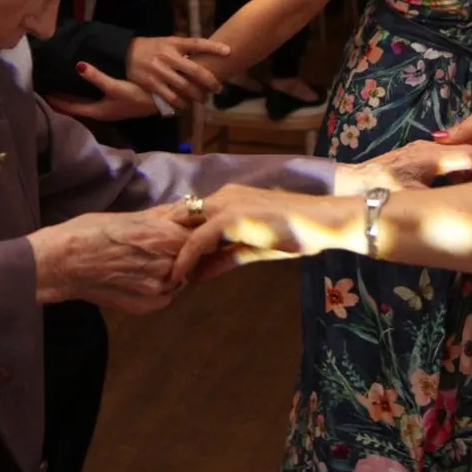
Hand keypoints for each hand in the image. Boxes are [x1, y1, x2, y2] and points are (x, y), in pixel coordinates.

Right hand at [28, 205, 199, 311]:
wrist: (62, 263)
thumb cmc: (90, 231)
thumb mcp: (129, 216)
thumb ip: (162, 216)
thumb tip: (185, 209)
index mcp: (163, 237)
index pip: (197, 235)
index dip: (191, 232)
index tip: (183, 231)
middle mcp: (165, 265)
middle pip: (190, 257)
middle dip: (181, 251)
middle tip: (161, 245)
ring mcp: (156, 290)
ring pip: (179, 277)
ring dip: (171, 269)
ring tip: (146, 261)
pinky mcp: (146, 307)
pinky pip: (165, 296)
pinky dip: (159, 287)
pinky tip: (140, 277)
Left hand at [45, 61, 162, 121]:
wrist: (162, 103)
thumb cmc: (138, 97)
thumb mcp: (116, 86)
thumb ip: (97, 77)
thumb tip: (78, 65)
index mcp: (97, 111)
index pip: (69, 107)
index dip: (55, 100)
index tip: (42, 90)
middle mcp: (100, 113)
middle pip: (74, 107)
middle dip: (60, 98)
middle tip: (48, 85)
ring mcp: (107, 110)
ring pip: (82, 104)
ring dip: (71, 97)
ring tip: (60, 85)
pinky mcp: (114, 105)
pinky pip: (90, 101)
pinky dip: (82, 95)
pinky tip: (81, 86)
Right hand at [126, 36, 228, 106]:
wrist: (124, 54)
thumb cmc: (152, 48)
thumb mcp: (167, 42)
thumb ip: (184, 48)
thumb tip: (207, 53)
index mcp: (174, 43)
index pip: (197, 44)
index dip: (213, 47)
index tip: (228, 51)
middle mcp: (168, 56)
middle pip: (194, 70)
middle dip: (209, 81)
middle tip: (218, 89)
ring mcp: (159, 71)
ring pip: (184, 87)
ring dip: (196, 96)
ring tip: (203, 100)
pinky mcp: (151, 84)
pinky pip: (170, 97)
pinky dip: (180, 103)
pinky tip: (185, 106)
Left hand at [172, 184, 351, 284]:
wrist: (323, 223)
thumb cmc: (296, 233)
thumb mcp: (253, 248)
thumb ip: (225, 257)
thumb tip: (198, 274)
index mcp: (229, 198)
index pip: (191, 213)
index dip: (173, 234)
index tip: (159, 255)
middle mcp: (223, 196)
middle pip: (181, 216)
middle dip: (163, 239)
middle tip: (149, 263)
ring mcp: (227, 204)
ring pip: (185, 226)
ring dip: (170, 250)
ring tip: (159, 273)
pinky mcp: (232, 217)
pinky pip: (199, 239)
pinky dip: (186, 257)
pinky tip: (178, 275)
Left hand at [333, 138, 471, 194]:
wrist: (349, 183)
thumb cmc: (378, 192)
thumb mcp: (410, 200)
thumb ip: (439, 201)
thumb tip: (465, 208)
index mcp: (430, 156)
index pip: (471, 154)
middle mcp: (428, 148)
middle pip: (467, 150)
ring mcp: (421, 150)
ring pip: (455, 153)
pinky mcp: (415, 156)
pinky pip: (445, 158)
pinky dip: (459, 168)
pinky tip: (462, 183)